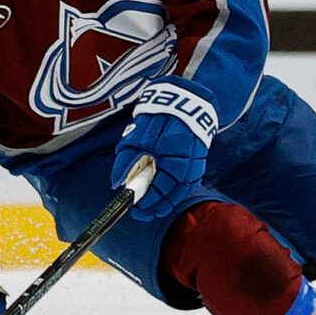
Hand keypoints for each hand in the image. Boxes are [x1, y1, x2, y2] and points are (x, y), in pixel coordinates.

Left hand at [113, 79, 217, 220]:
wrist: (182, 101)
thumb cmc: (156, 119)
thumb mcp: (135, 139)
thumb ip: (125, 163)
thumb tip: (117, 184)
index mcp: (171, 161)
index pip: (160, 191)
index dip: (147, 203)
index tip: (135, 209)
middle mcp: (187, 166)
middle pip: (172, 196)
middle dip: (156, 207)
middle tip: (141, 212)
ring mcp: (195, 165)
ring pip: (180, 192)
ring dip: (165, 202)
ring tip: (151, 208)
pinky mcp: (198, 162)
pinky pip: (186, 183)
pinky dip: (174, 191)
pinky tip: (164, 195)